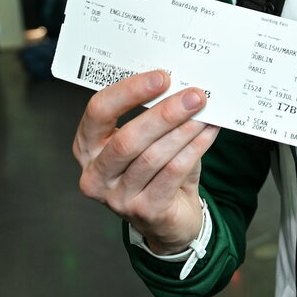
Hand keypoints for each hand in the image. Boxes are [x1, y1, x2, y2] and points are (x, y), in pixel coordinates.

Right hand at [72, 70, 219, 253]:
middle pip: (127, 138)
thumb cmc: (157, 171)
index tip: (162, 77)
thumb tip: (184, 84)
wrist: (169, 219)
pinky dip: (194, 148)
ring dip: (184, 130)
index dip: (129, 91)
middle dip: (164, 113)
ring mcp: (118, 197)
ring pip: (153, 156)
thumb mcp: (148, 140)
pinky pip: (173, 172)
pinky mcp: (146, 211)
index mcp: (88, 147)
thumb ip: (156, 113)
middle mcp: (96, 174)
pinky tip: (208, 132)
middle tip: (194, 96)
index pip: (99, 112)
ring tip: (205, 113)